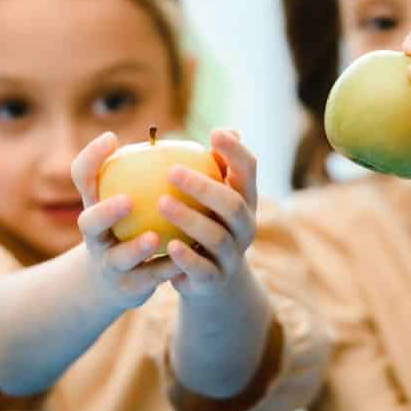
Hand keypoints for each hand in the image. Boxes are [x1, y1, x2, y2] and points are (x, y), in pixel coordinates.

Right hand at [71, 132, 180, 310]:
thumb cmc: (140, 220)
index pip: (84, 176)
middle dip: (105, 212)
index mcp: (97, 203)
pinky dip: (164, 269)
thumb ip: (175, 163)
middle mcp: (96, 234)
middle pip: (89, 223)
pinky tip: (183, 259)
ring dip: (134, 249)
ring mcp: (109, 263)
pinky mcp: (127, 288)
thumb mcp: (144, 192)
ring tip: (153, 238)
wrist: (121, 277)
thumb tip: (223, 131)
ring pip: (117, 258)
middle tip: (127, 200)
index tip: (112, 138)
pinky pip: (148, 279)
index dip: (91, 158)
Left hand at [158, 129, 258, 302]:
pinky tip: (169, 245)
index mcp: (245, 199)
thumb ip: (212, 167)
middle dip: (204, 187)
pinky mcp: (215, 280)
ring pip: (216, 237)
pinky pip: (202, 269)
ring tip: (161, 203)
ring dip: (188, 219)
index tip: (214, 133)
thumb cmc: (207, 222)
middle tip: (172, 171)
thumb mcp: (211, 196)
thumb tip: (222, 130)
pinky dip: (187, 257)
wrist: (213, 280)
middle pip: (232, 205)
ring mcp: (232, 254)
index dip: (236, 152)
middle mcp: (245, 226)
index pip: (249, 170)